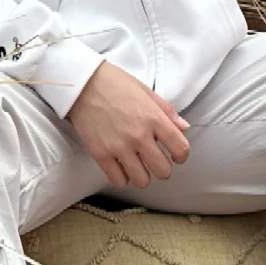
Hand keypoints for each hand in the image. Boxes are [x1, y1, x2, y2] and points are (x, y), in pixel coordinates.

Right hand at [66, 61, 190, 190]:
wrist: (82, 83)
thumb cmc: (114, 83)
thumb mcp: (146, 91)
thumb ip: (167, 111)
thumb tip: (184, 128)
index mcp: (154, 118)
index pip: (180, 149)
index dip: (181, 155)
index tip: (175, 155)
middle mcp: (139, 135)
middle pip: (163, 171)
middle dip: (162, 168)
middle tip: (155, 160)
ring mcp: (119, 147)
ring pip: (142, 181)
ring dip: (142, 175)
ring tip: (137, 165)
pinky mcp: (100, 154)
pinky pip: (118, 180)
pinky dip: (122, 177)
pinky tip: (121, 166)